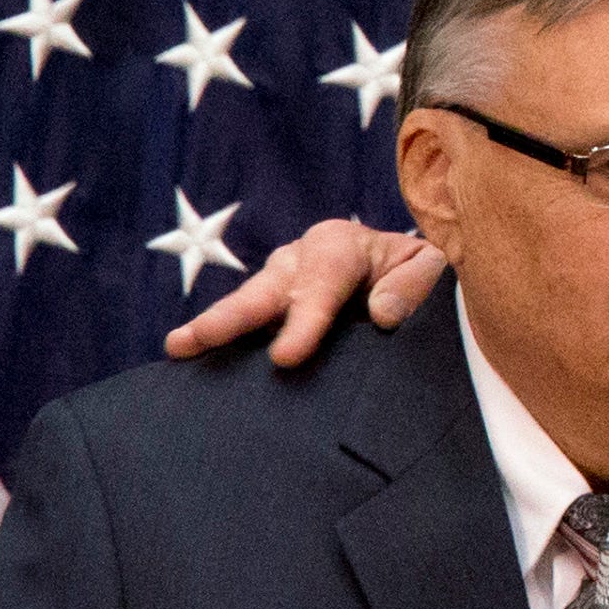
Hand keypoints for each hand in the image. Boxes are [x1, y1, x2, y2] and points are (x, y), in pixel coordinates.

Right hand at [164, 217, 443, 366]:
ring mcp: (278, 282)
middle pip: (263, 291)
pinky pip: (247, 325)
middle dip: (229, 318)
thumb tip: (382, 313)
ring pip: (246, 306)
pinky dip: (221, 343)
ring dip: (211, 328)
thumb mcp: (431, 266)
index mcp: (339, 244)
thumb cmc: (415, 269)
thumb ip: (412, 284)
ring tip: (177, 349)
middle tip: (195, 341)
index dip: (302, 322)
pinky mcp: (271, 307)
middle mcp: (298, 259)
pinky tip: (191, 364)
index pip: (319, 285)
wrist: (403, 268)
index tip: (285, 358)